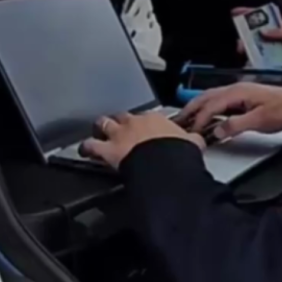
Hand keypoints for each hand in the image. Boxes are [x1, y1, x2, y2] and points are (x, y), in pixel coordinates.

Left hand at [81, 112, 204, 168]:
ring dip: (101, 128)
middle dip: (122, 122)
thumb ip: (191, 140)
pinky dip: (87, 148)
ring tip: (99, 132)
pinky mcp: (108, 150)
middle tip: (122, 129)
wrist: (164, 164)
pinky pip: (91, 146)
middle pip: (123, 117)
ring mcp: (119, 135)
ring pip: (104, 124)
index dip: (146, 124)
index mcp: (156, 120)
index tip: (148, 131)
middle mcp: (135, 123)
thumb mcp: (192, 143)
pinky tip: (85, 151)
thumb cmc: (178, 154)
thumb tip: (196, 141)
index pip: (148, 117)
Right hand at [179, 82, 281, 139]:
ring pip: (211, 98)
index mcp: (238, 92)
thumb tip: (218, 130)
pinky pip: (219, 101)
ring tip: (186, 119)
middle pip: (206, 97)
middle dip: (190, 109)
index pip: (211, 105)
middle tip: (177, 121)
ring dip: (197, 107)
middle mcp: (236, 89)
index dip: (199, 119)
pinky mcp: (242, 98)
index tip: (192, 131)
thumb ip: (237, 125)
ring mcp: (238, 92)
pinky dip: (208, 108)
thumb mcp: (261, 120)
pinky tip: (205, 116)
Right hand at [232, 7, 281, 69]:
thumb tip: (264, 32)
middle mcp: (270, 37)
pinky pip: (257, 59)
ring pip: (252, 46)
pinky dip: (251, 59)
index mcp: (276, 27)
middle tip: (240, 43)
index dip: (247, 13)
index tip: (235, 12)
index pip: (260, 16)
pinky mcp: (269, 61)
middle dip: (243, 36)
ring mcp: (269, 49)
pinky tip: (249, 61)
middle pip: (251, 33)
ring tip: (244, 51)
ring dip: (246, 48)